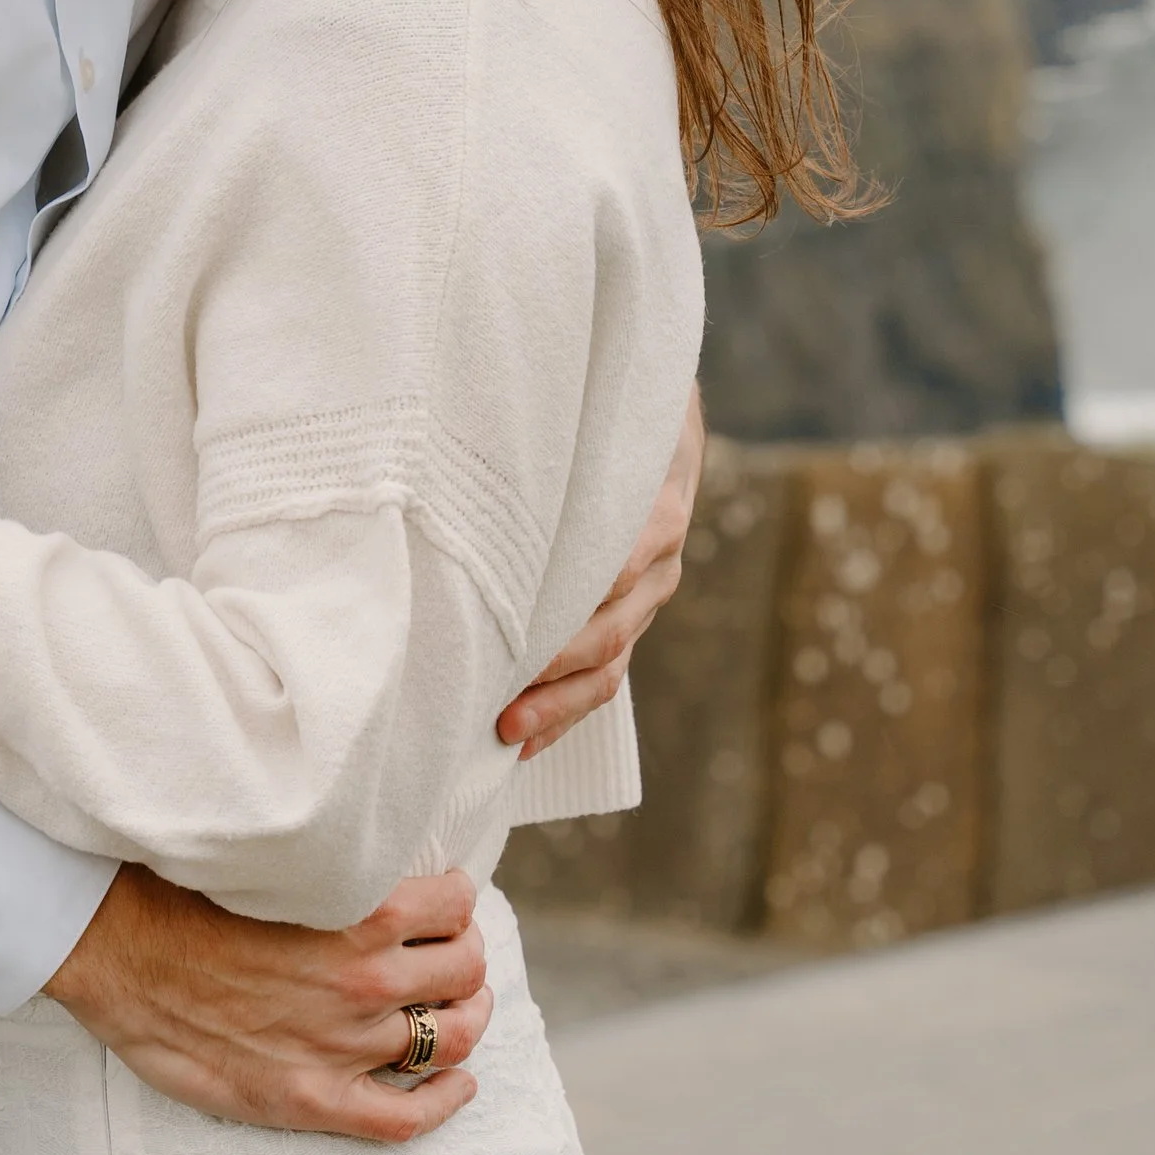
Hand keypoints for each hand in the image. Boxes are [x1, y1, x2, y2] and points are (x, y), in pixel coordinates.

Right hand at [44, 862, 491, 1144]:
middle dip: (464, 960)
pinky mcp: (311, 1097)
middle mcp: (365, 980)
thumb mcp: (275, 855)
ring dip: (465, 1022)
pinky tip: (456, 1087)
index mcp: (363, 911)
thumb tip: (367, 849)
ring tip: (460, 1012)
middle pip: (462, 972)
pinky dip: (444, 1103)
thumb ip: (332, 862)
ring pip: (450, 1039)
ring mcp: (342, 1045)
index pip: (455, 905)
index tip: (445, 906)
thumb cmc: (181, 890)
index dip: (455, 904)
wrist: (114, 949)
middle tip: (450, 957)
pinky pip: (405, 1117)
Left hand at [496, 386, 702, 760]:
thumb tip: (492, 414)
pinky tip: (526, 740)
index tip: (512, 636)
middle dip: (550, 670)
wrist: (662, 422)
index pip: (613, 572)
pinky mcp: (633, 618)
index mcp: (654, 513)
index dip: (566, 611)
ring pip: (609, 664)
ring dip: (556, 703)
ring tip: (507, 730)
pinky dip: (565, 712)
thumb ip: (557, 440)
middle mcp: (659, 562)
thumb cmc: (609, 415)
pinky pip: (606, 677)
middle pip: (608, 630)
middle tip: (497, 698)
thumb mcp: (598, 414)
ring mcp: (650, 596)